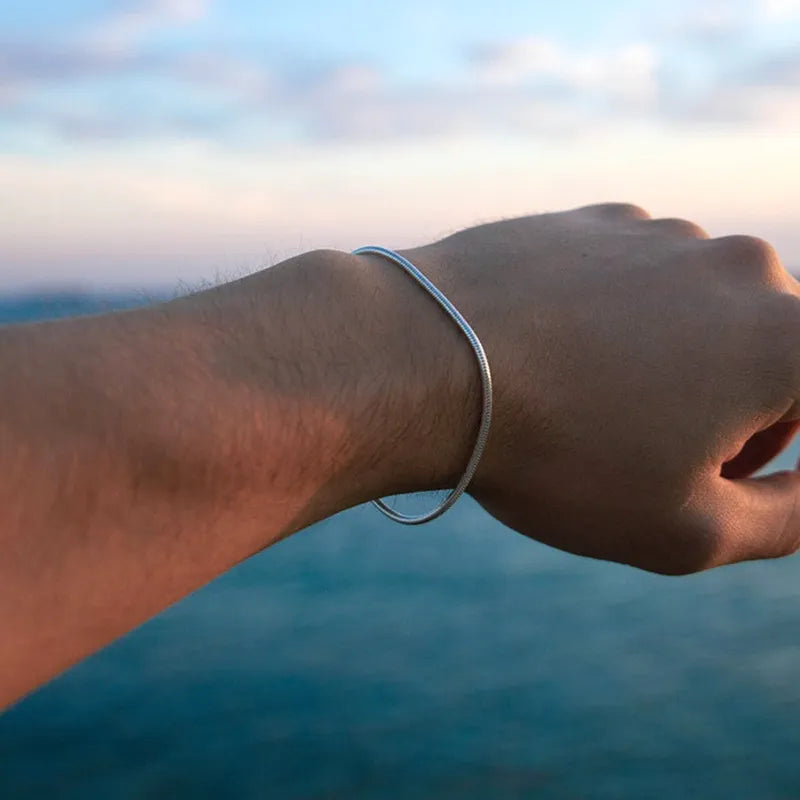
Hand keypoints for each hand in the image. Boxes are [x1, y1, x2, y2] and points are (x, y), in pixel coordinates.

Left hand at [397, 203, 799, 573]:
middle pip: (768, 351)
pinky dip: (616, 319)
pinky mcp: (596, 220)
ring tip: (593, 405)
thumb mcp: (688, 531)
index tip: (719, 467)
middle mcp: (740, 266)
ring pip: (699, 310)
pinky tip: (556, 355)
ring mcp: (662, 232)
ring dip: (672, 360)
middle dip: (733, 408)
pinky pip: (633, 279)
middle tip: (655, 454)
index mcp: (786, 339)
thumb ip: (791, 516)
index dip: (778, 444)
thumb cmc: (560, 456)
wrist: (431, 362)